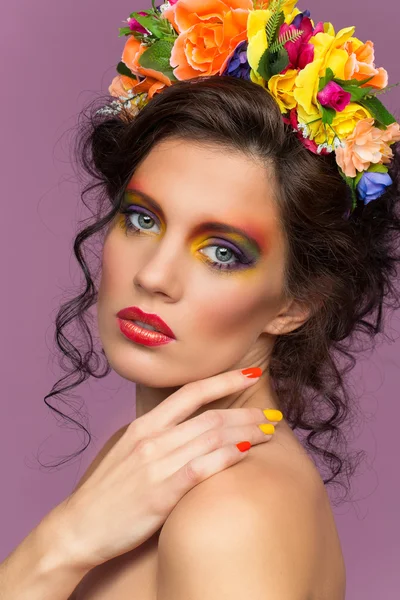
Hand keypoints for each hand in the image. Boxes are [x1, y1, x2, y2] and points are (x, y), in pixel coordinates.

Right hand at [51, 367, 279, 570]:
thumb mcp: (127, 451)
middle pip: (210, 416)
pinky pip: (202, 467)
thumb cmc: (107, 492)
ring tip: (269, 432)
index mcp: (144, 426)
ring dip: (246, 432)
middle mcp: (152, 439)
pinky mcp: (160, 493)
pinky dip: (226, 456)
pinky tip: (246, 452)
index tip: (250, 374)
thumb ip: (157, 436)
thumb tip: (188, 428)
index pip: (190, 393)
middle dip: (246, 413)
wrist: (78, 527)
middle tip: (272, 415)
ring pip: (211, 437)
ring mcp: (156, 464)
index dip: (224, 380)